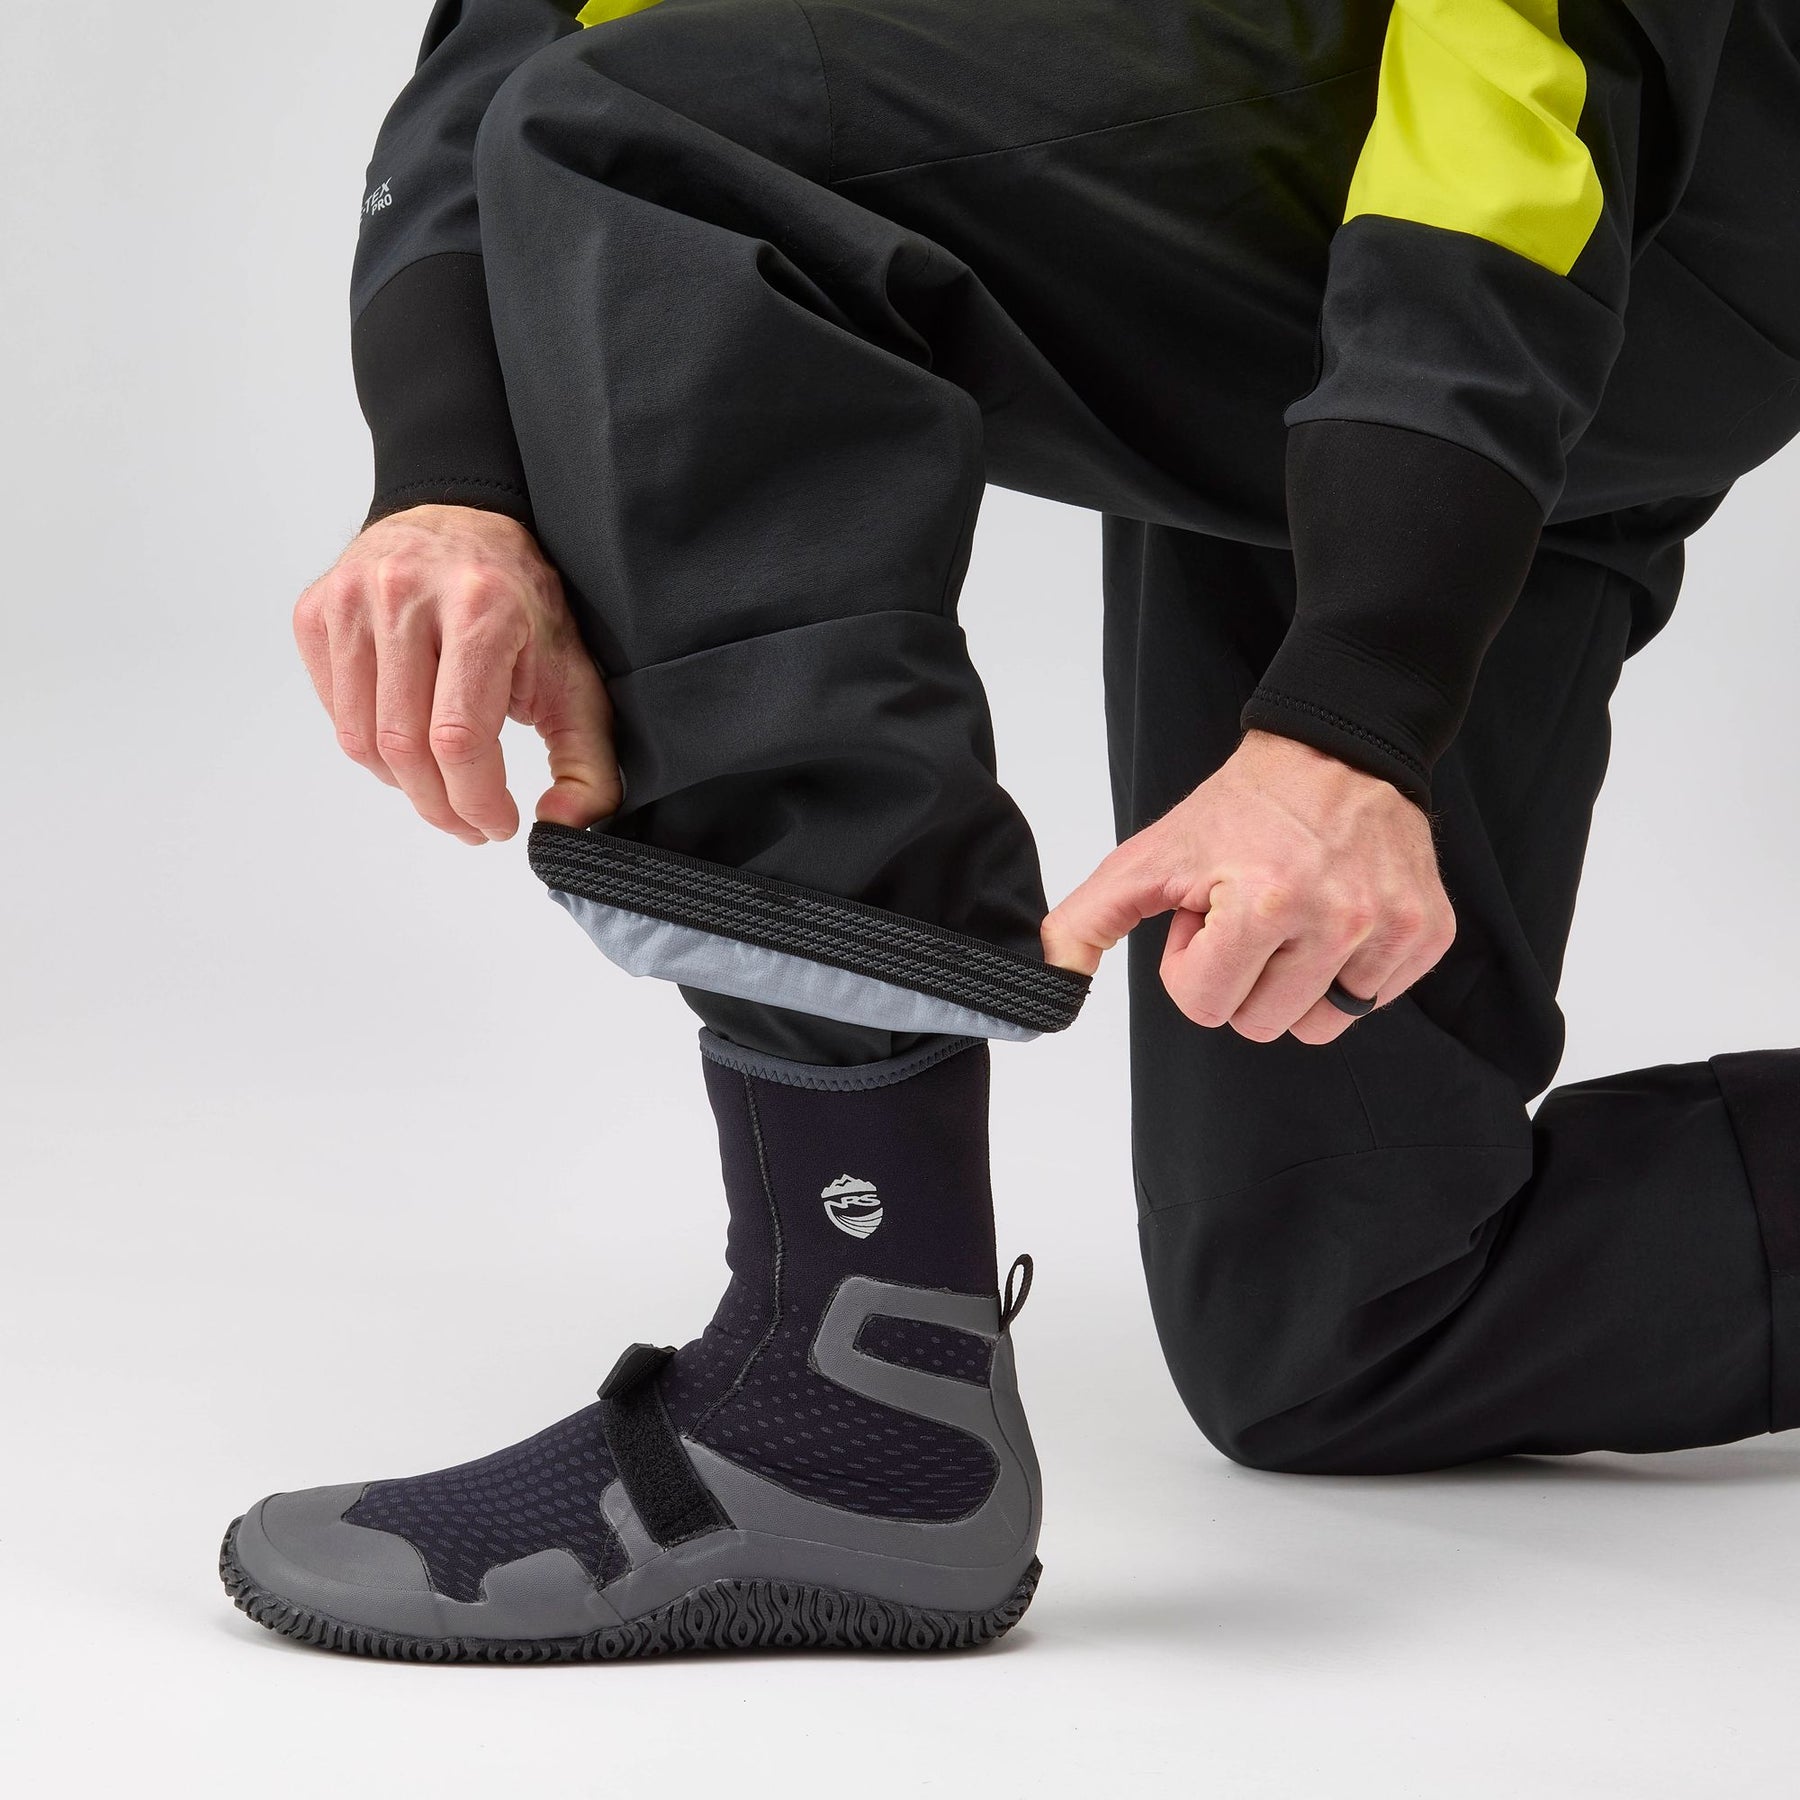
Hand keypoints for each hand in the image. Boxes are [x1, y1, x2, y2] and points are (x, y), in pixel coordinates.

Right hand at [292, 505, 618, 844]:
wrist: (462, 520)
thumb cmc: (521, 605)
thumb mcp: (574, 675)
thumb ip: (586, 760)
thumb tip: (562, 827)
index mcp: (481, 608)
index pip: (459, 738)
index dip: (477, 800)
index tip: (498, 824)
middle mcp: (406, 595)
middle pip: (404, 745)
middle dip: (440, 805)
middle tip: (468, 824)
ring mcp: (351, 600)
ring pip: (360, 738)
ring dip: (403, 785)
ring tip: (440, 789)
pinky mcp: (315, 611)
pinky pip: (335, 712)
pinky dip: (370, 748)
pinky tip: (408, 744)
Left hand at [1041, 730, 1454, 1043]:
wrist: (1338, 751)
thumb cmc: (1239, 809)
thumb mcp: (1149, 856)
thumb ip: (1087, 919)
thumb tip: (1051, 981)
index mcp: (1263, 906)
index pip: (1206, 1007)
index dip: (1193, 965)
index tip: (1206, 917)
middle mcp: (1336, 923)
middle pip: (1260, 1025)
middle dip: (1242, 976)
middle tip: (1248, 913)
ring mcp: (1389, 931)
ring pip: (1319, 1025)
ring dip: (1294, 983)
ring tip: (1290, 920)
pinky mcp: (1428, 933)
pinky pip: (1370, 1001)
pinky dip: (1346, 971)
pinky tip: (1335, 917)